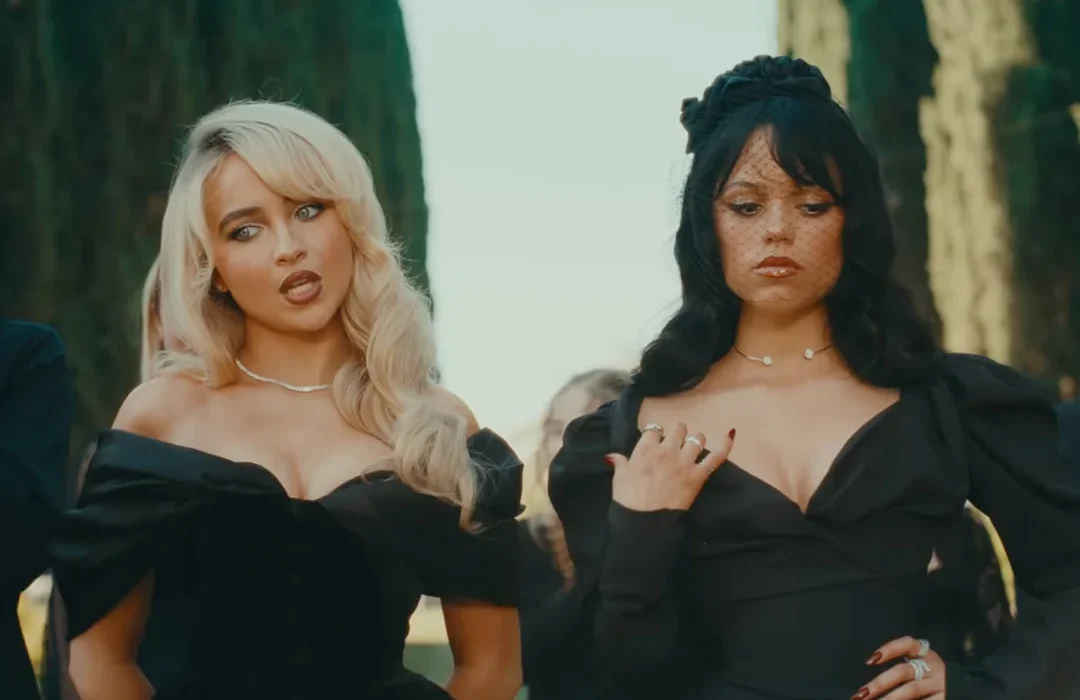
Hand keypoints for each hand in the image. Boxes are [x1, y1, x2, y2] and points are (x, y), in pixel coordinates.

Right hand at [607, 422, 732, 511]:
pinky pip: (716, 456)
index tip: (655, 439)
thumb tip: (613, 456)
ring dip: (695, 440)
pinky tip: (730, 435)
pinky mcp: (699, 475)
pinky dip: (725, 445)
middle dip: (678, 433)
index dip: (656, 433)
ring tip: (692, 446)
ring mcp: (685, 461)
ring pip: (697, 438)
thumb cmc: (628, 500)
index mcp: (646, 449)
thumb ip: (620, 463)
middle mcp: (667, 450)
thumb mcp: (619, 479)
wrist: (645, 521)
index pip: (654, 429)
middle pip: (678, 429)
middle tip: (676, 442)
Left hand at [854, 636, 945, 699]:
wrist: (968, 690)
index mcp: (927, 654)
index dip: (889, 649)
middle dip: (879, 684)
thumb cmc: (933, 678)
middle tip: (861, 694)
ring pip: (911, 690)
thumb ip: (902, 672)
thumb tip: (870, 687)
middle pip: (902, 672)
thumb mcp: (923, 667)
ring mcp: (941, 685)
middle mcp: (934, 667)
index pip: (907, 644)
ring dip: (889, 699)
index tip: (871, 660)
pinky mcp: (945, 699)